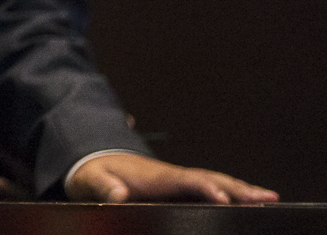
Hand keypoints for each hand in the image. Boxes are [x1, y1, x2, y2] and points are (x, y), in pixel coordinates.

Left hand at [63, 152, 276, 203]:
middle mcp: (172, 175)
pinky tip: (248, 200)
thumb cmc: (94, 172)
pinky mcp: (179, 188)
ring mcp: (178, 180)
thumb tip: (119, 194)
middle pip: (210, 179)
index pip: (186, 180)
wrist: (93, 160)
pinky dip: (231, 192)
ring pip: (215, 182)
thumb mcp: (92, 180)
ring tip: (269, 198)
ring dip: (241, 189)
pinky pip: (209, 188)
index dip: (205, 188)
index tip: (223, 199)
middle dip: (238, 188)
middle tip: (267, 197)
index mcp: (154, 176)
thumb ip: (104, 186)